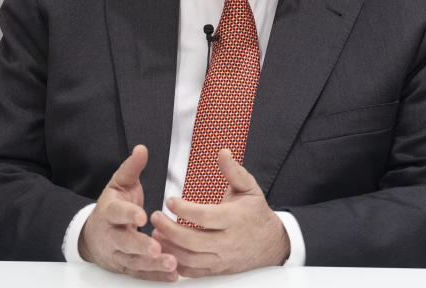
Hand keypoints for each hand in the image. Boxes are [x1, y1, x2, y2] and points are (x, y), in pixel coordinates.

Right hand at [79, 145, 178, 280]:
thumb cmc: (112, 206)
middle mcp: (110, 236)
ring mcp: (117, 254)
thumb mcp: (119, 184)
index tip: (142, 216)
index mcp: (109, 212)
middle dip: (141, 246)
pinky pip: (140, 274)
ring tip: (171, 263)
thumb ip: (131, 168)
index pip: (117, 213)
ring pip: (134, 261)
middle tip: (158, 249)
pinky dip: (155, 276)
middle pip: (124, 243)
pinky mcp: (124, 267)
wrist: (92, 234)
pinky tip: (172, 275)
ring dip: (152, 265)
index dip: (128, 215)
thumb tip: (142, 148)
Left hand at [150, 149, 289, 277]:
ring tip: (155, 234)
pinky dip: (176, 264)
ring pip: (190, 259)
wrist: (271, 244)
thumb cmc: (256, 213)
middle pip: (192, 241)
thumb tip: (223, 153)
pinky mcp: (217, 270)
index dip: (184, 209)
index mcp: (235, 219)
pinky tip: (166, 252)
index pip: (205, 216)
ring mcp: (222, 259)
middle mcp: (228, 242)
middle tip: (155, 217)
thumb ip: (234, 171)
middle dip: (169, 229)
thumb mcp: (249, 188)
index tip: (170, 201)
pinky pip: (193, 272)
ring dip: (169, 247)